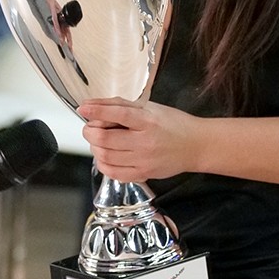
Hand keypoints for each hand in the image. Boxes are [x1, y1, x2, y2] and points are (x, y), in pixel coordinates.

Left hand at [78, 97, 204, 183]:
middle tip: (89, 127)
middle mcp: (145, 142)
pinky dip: (103, 164)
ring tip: (98, 141)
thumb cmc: (174, 124)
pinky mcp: (143, 174)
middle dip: (90, 131)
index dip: (97, 111)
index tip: (83, 108)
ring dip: (94, 147)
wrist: (196, 146)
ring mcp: (144, 160)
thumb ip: (121, 105)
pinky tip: (105, 156)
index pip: (118, 114)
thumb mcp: (150, 107)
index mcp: (148, 121)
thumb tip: (93, 105)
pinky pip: (114, 173)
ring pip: (105, 156)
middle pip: (105, 139)